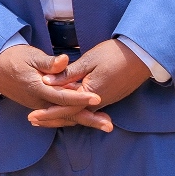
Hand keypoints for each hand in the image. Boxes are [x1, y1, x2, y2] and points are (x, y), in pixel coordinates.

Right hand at [0, 45, 108, 130]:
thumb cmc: (14, 58)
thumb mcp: (30, 56)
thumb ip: (48, 62)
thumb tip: (64, 61)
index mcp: (37, 88)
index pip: (62, 96)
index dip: (80, 98)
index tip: (97, 98)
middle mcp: (39, 102)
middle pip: (67, 114)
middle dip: (89, 119)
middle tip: (109, 125)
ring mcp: (39, 106)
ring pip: (64, 117)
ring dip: (85, 121)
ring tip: (104, 124)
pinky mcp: (40, 106)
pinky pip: (58, 115)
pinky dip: (73, 118)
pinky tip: (86, 119)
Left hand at [27, 40, 151, 128]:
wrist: (142, 56)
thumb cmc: (114, 55)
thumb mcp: (88, 61)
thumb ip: (67, 74)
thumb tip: (46, 82)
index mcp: (91, 93)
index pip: (65, 108)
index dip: (48, 113)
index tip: (32, 116)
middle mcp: (99, 102)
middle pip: (71, 115)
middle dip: (52, 118)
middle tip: (32, 120)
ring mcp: (105, 101)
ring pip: (79, 113)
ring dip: (61, 116)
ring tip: (44, 118)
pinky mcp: (109, 97)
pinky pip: (87, 109)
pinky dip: (74, 111)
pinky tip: (65, 110)